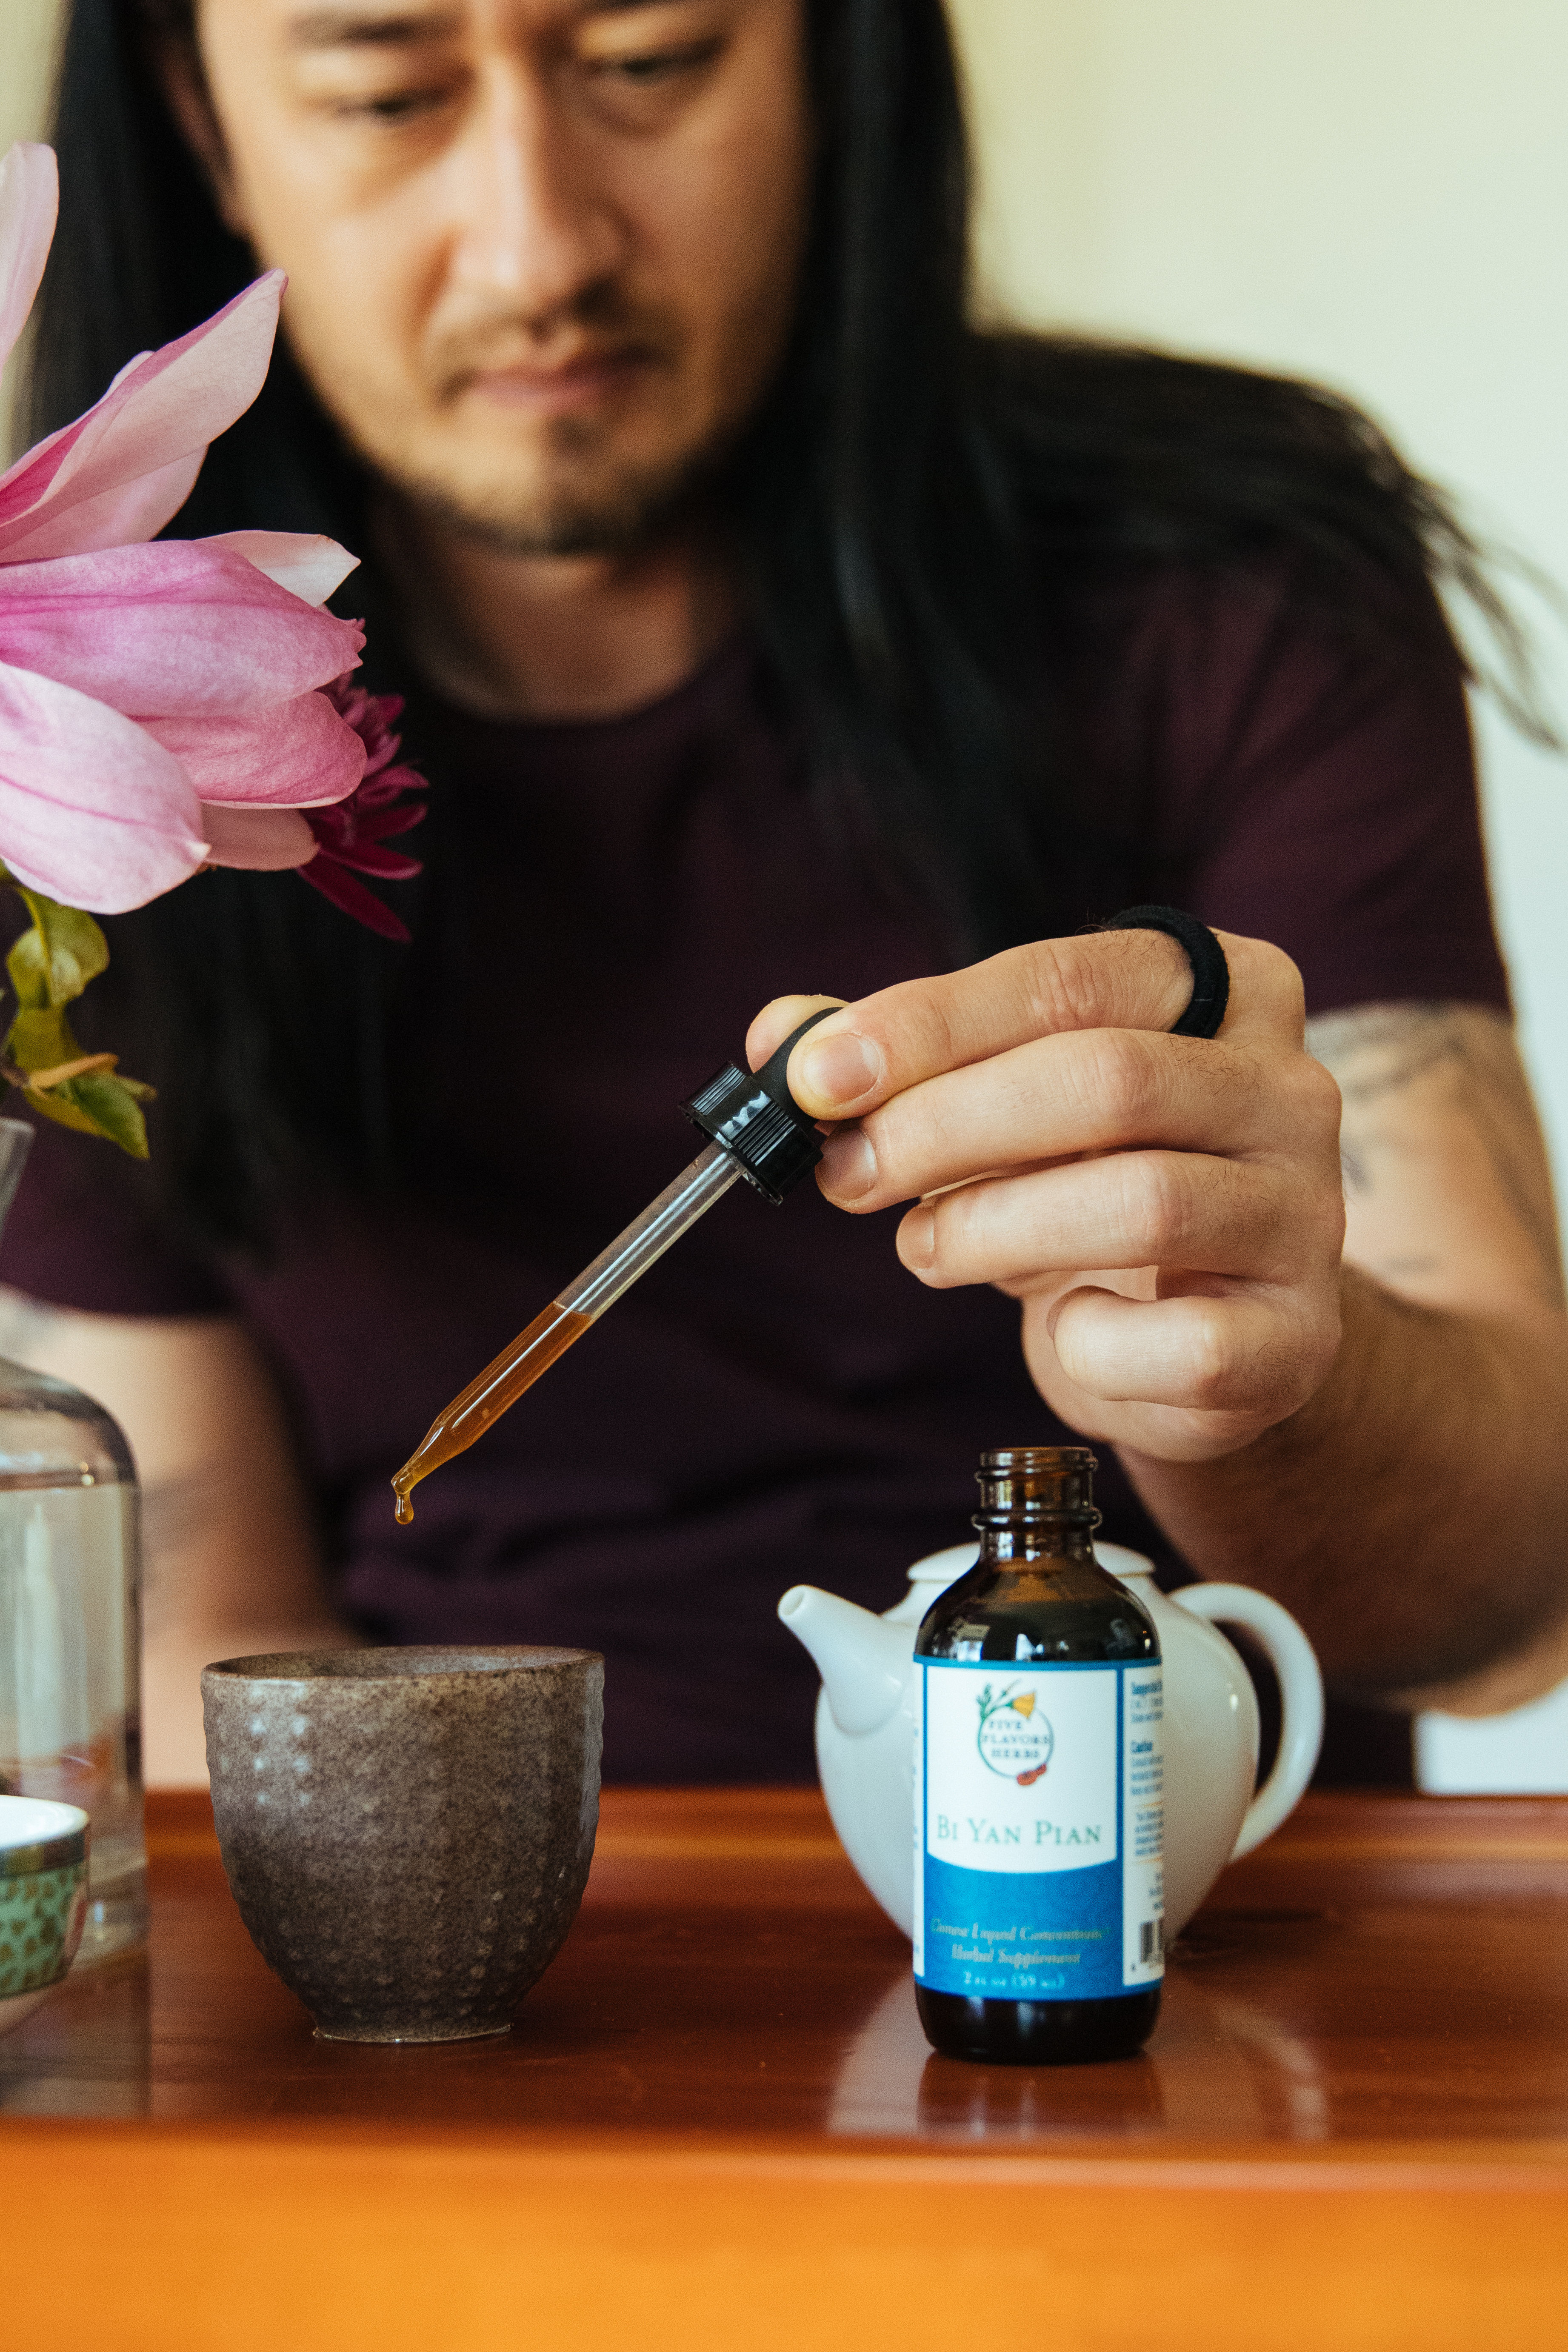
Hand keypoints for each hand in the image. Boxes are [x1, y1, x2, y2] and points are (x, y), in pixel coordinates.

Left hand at [746, 929, 1345, 1464]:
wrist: (1199, 1334)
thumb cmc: (1088, 1191)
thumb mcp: (1000, 1106)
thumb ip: (898, 1062)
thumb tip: (779, 1038)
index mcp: (1227, 991)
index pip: (1070, 979)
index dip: (929, 1024)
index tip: (817, 1075)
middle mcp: (1289, 1088)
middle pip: (1106, 1079)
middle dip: (945, 1126)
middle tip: (850, 1171)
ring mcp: (1308, 1215)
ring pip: (1140, 1204)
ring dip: (989, 1229)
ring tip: (925, 1246)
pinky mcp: (1299, 1338)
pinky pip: (1180, 1342)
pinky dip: (1084, 1343)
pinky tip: (1060, 1329)